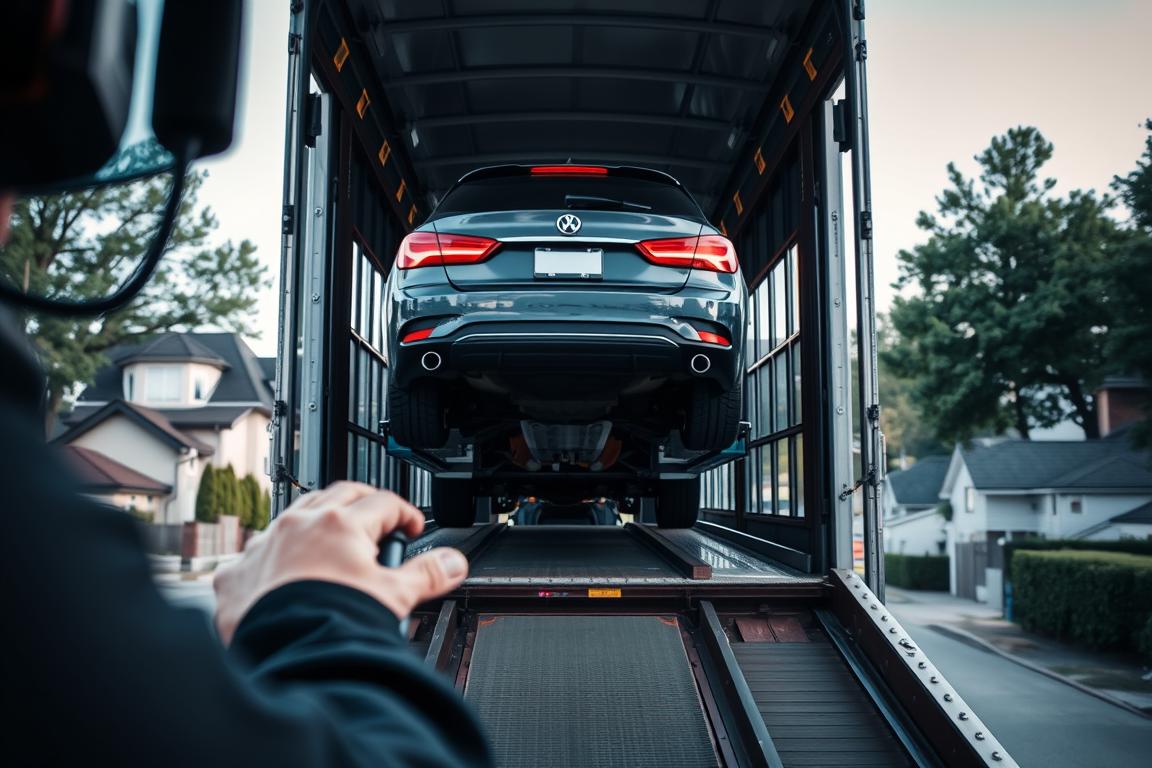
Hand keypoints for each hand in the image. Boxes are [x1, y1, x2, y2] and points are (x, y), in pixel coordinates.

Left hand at [213, 482, 468, 643]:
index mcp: (341, 525)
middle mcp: (300, 525)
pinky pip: (259, 550)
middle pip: (340, 494)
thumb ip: (428, 575)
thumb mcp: (393, 597)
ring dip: (318, 520)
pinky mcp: (238, 571)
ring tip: (334, 538)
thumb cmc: (332, 625)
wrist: (281, 656)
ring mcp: (266, 544)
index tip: (412, 528)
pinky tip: (285, 572)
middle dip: (364, 502)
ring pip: (296, 514)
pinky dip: (277, 555)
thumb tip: (453, 563)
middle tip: (379, 519)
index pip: (384, 503)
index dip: (405, 514)